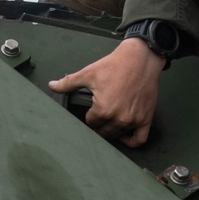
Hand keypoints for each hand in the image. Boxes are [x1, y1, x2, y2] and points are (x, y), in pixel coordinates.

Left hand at [49, 39, 163, 147]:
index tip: (89, 112)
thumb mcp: (89, 73)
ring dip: (112, 132)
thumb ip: (69, 83)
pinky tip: (124, 137)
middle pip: (103, 132)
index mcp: (103, 110)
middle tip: (97, 120)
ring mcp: (133, 120)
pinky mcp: (146, 118)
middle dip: (98, 126)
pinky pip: (140, 139)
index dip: (88, 117)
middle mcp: (119, 118)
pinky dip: (131, 142)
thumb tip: (53, 85)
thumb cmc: (116, 65)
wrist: (140, 58)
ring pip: (118, 135)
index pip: (90, 123)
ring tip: (107, 125)